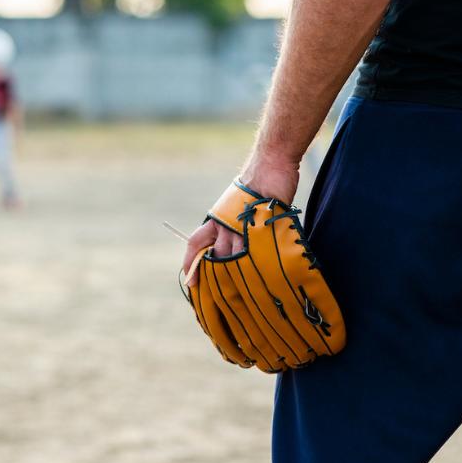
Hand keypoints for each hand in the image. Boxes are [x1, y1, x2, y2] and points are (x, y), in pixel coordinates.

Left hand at [181, 157, 299, 286]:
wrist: (270, 165)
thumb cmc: (255, 185)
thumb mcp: (235, 205)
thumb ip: (231, 224)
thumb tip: (231, 245)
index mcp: (216, 219)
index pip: (195, 243)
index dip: (192, 263)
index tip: (191, 282)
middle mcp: (225, 224)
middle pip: (216, 257)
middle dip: (216, 277)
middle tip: (218, 297)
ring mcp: (243, 226)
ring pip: (236, 258)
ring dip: (238, 276)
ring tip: (243, 295)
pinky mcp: (261, 226)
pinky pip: (258, 252)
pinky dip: (260, 266)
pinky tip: (264, 278)